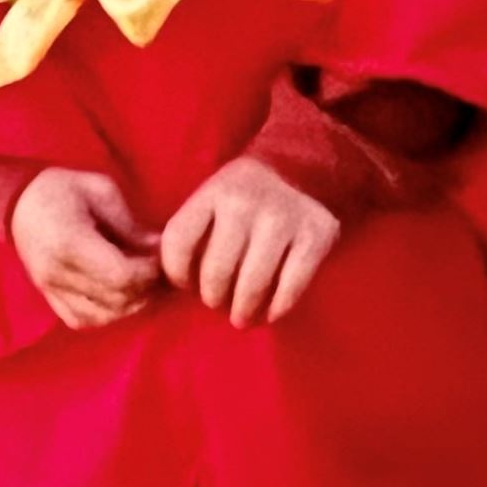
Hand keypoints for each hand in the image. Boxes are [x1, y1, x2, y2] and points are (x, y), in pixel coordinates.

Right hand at [10, 168, 162, 331]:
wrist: (20, 201)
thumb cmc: (64, 188)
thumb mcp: (101, 191)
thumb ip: (131, 225)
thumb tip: (159, 250)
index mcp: (69, 241)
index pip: (120, 275)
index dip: (148, 273)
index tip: (158, 259)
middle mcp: (56, 271)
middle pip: (115, 298)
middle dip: (145, 288)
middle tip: (157, 271)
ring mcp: (49, 288)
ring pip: (101, 315)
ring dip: (129, 304)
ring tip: (141, 283)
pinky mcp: (47, 296)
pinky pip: (82, 319)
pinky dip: (105, 313)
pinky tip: (117, 295)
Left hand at [160, 155, 338, 329]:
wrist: (302, 169)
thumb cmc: (245, 197)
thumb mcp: (213, 199)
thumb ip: (193, 232)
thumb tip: (171, 283)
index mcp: (214, 192)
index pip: (178, 242)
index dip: (176, 274)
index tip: (186, 285)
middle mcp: (246, 203)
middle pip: (216, 272)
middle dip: (212, 298)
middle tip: (217, 304)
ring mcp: (283, 218)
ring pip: (253, 284)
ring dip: (243, 310)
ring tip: (240, 318)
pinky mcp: (315, 236)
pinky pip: (291, 287)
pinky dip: (277, 308)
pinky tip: (270, 313)